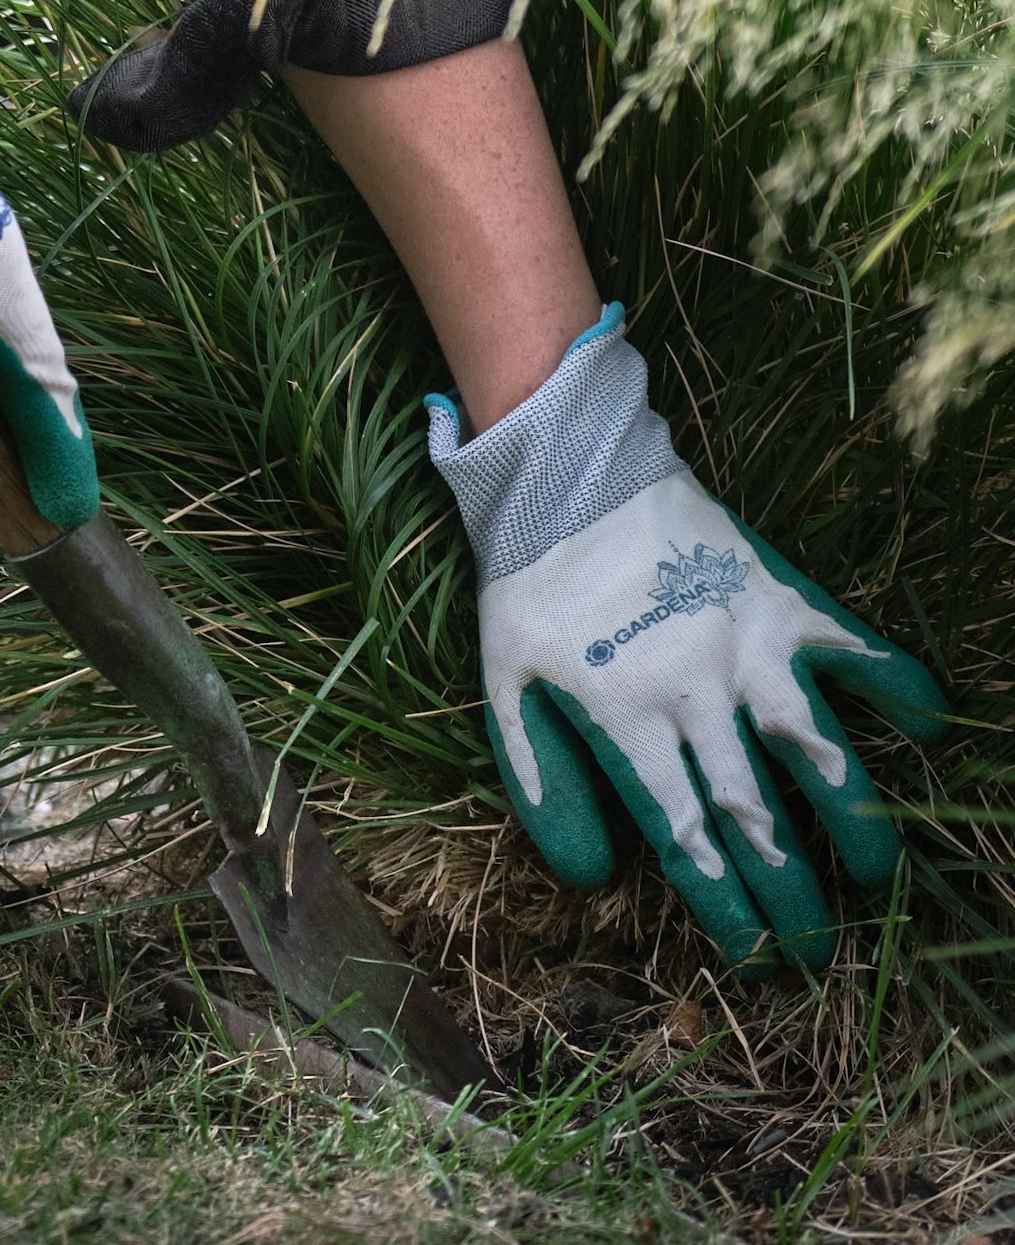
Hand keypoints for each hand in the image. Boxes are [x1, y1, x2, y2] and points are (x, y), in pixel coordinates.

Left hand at [428, 305, 946, 973]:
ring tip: (877, 876)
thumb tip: (588, 875)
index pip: (684, 838)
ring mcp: (748, 647)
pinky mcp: (782, 601)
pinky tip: (929, 728)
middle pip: (755, 815)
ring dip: (854, 819)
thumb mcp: (503, 686)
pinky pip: (856, 651)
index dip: (723, 904)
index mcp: (624, 723)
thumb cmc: (530, 589)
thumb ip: (542, 781)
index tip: (751, 953)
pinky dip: (899, 688)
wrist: (568, 480)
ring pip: (819, 751)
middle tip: (815, 949)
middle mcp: (696, 695)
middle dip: (790, 892)